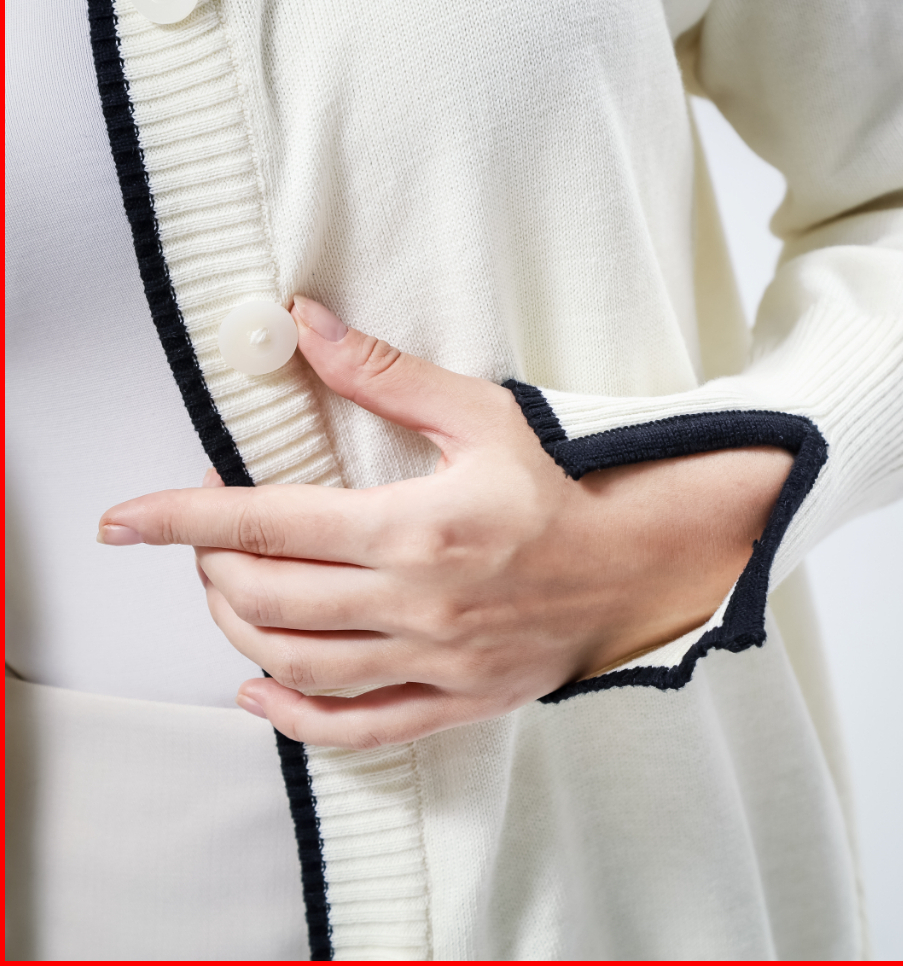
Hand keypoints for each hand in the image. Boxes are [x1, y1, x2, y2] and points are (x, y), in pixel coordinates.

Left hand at [98, 296, 791, 747]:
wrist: (629, 565)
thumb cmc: (554, 487)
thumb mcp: (479, 414)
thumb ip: (382, 374)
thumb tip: (303, 323)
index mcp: (414, 527)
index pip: (266, 523)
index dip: (181, 519)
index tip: (125, 519)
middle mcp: (415, 603)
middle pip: (267, 600)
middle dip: (210, 569)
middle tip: (206, 542)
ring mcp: (433, 662)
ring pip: (298, 666)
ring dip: (240, 631)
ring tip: (229, 595)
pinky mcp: (454, 700)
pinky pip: (358, 729)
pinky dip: (293, 718)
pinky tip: (259, 692)